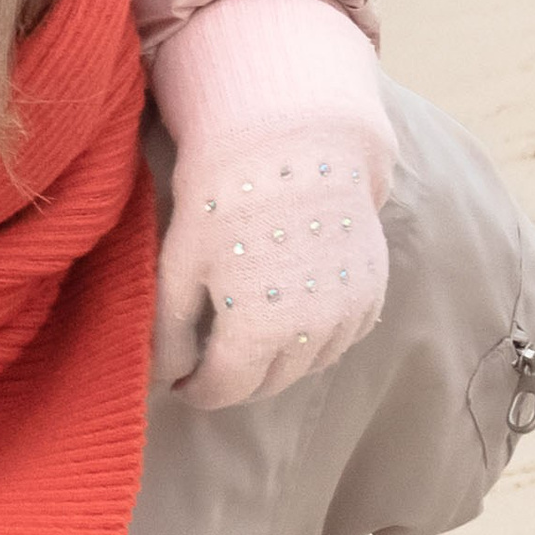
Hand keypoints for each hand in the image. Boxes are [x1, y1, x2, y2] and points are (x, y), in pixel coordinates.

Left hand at [154, 133, 389, 406]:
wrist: (295, 143)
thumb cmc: (223, 199)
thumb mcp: (179, 264)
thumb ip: (169, 332)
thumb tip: (161, 381)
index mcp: (256, 333)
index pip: (225, 391)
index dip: (198, 391)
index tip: (182, 382)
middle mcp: (310, 335)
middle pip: (268, 385)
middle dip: (235, 381)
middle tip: (209, 361)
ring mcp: (349, 316)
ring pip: (307, 366)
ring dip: (277, 363)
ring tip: (248, 337)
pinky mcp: (372, 294)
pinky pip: (340, 339)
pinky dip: (314, 340)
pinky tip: (291, 315)